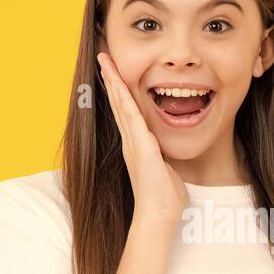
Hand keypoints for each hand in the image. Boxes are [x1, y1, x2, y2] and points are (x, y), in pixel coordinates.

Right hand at [96, 52, 187, 224]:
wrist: (158, 215)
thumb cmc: (164, 200)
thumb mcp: (167, 172)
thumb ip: (165, 161)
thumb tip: (169, 160)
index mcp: (137, 146)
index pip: (127, 113)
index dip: (120, 93)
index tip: (115, 75)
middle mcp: (131, 142)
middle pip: (118, 103)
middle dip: (112, 80)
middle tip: (104, 59)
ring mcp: (133, 142)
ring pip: (121, 104)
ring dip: (113, 81)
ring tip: (106, 62)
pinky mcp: (140, 145)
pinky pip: (130, 115)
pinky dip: (123, 97)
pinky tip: (118, 82)